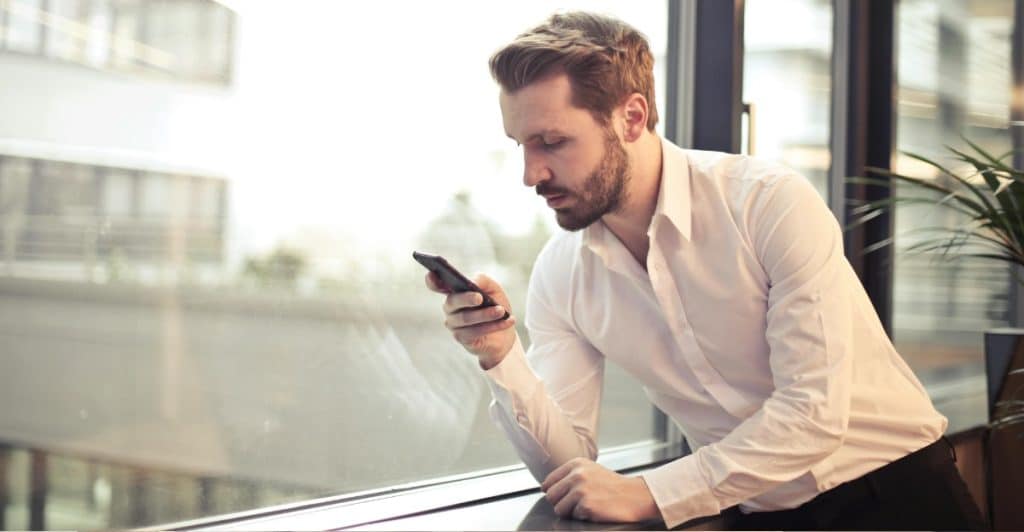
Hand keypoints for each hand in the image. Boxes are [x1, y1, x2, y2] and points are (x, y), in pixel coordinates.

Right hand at [425, 271, 516, 368]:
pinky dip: (493, 326)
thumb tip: (472, 282)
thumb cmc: (496, 306)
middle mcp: (450, 307)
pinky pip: (474, 332)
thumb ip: (483, 281)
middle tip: (479, 297)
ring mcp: (454, 324)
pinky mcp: (462, 338)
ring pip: (465, 318)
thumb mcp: (494, 290)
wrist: (506, 332)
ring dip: (485, 314)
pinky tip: (507, 321)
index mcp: (455, 291)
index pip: (437, 285)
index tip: (431, 273)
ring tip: (501, 311)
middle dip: (466, 299)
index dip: (432, 280)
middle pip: (452, 301)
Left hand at [541, 458, 659, 522]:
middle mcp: (576, 475)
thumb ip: (570, 476)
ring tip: (587, 506)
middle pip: (551, 496)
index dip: (554, 493)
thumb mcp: (590, 470)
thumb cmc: (614, 486)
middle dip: (561, 503)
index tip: (562, 496)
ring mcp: (581, 490)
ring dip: (571, 512)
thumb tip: (547, 488)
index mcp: (575, 464)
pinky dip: (583, 517)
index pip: (549, 482)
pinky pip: (574, 517)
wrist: (636, 495)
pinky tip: (596, 510)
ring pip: (559, 509)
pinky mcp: (586, 506)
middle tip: (576, 504)